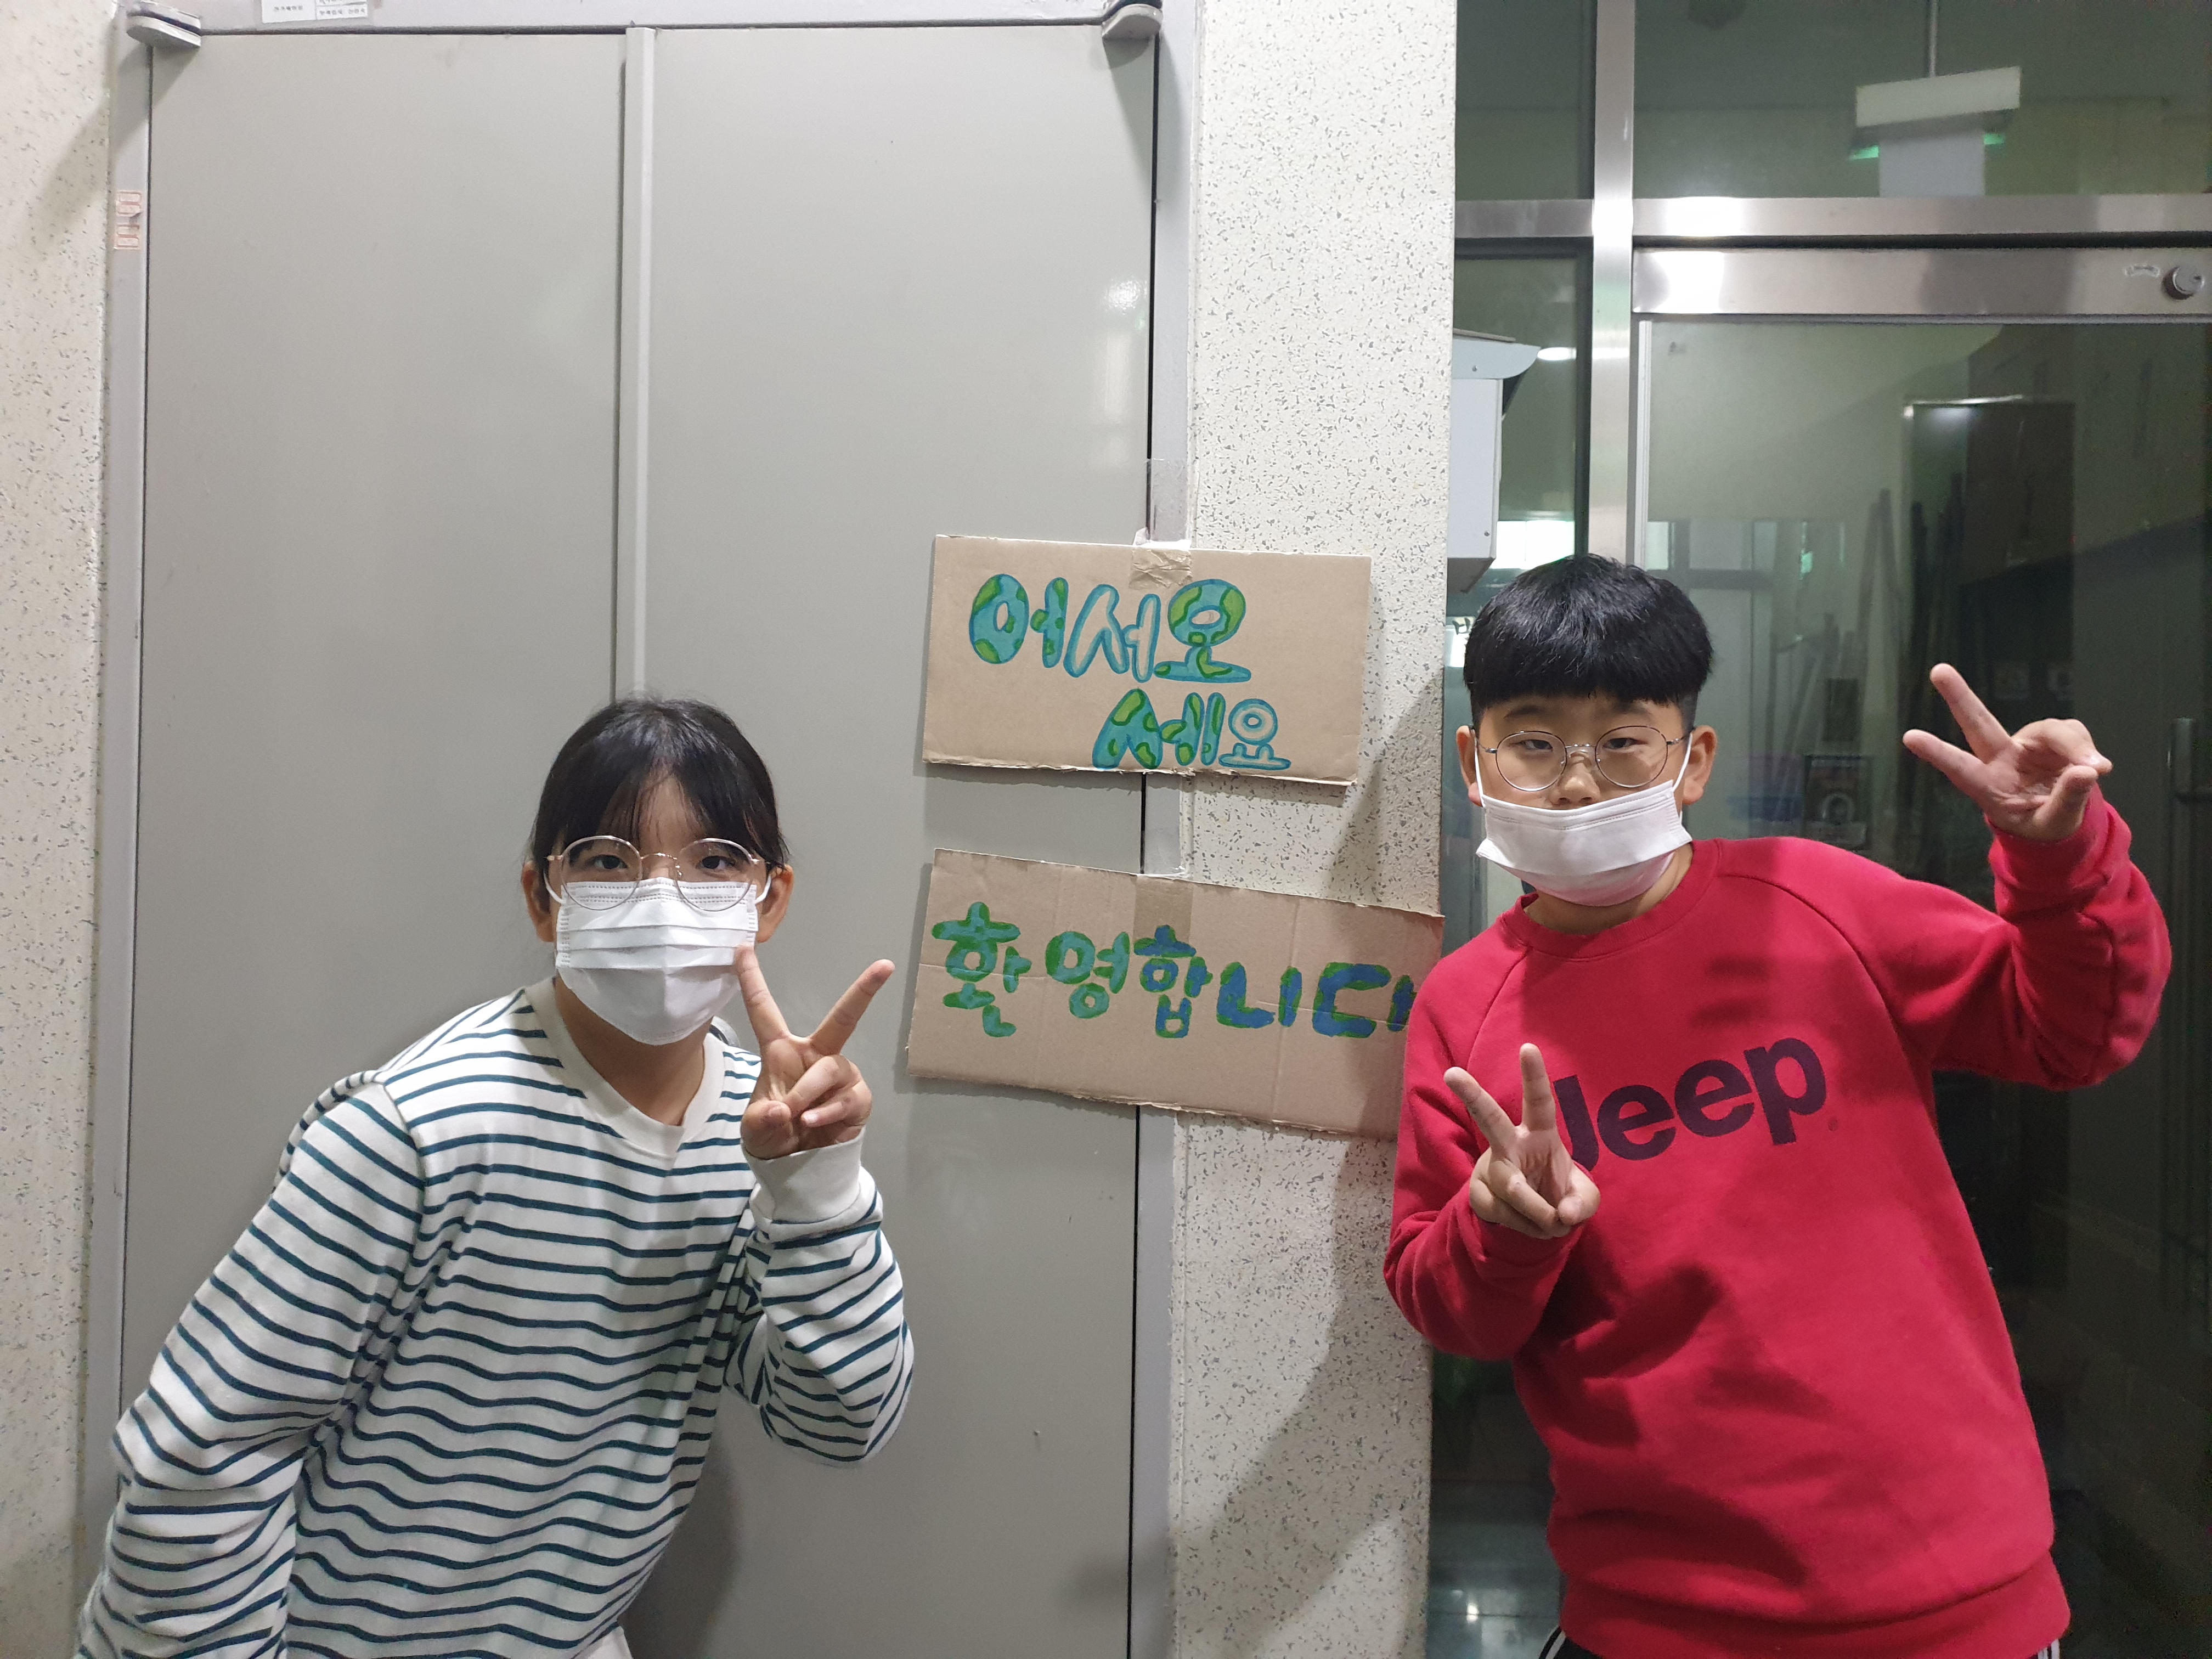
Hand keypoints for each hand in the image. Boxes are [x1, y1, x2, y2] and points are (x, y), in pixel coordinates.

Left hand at [735, 946, 895, 1159]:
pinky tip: (813, 1123)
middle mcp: (816, 1056)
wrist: (800, 1169)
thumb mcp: (755, 1130)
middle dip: (864, 991)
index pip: (764, 1010)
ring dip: (809, 1093)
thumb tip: (786, 1108)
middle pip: (842, 1018)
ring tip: (799, 1116)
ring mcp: (840, 1076)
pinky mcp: (857, 1099)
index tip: (742, 946)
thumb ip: (762, 1120)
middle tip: (885, 966)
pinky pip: (847, 1097)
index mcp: (782, 1052)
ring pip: (830, 1069)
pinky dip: (827, 1112)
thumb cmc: (774, 1136)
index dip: (752, 979)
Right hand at [1446, 1044, 1599, 1240]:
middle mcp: (1509, 1144)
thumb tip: (1563, 1213)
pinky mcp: (1478, 1193)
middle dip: (1471, 1095)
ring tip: (1553, 1222)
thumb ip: (1583, 1203)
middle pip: (1489, 1118)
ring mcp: (1490, 1168)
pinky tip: (1531, 1223)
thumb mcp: (1584, 1198)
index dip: (1534, 1076)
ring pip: (1512, 1188)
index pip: (1538, 1102)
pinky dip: (1527, 1227)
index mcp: (1539, 1133)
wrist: (1533, 1219)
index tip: (1528, 1047)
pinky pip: (1505, 1214)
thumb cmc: (1560, 1193)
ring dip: (1539, 1212)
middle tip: (1452, 1073)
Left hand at [1903, 663, 2110, 842]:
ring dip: (2075, 747)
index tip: (1910, 737)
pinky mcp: (2051, 737)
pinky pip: (2072, 731)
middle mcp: (2001, 759)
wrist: (2061, 818)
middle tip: (1938, 670)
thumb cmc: (2045, 824)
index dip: (1937, 753)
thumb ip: (2067, 799)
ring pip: (2050, 730)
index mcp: (1988, 787)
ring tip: (2098, 770)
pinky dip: (2086, 747)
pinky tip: (2096, 767)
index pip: (1960, 769)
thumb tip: (2086, 771)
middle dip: (1960, 697)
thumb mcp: (2055, 823)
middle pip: (1980, 724)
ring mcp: (2026, 745)